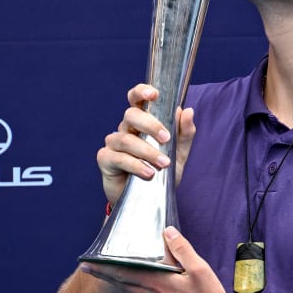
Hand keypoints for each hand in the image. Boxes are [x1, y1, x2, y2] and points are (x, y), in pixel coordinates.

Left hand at [79, 226, 227, 292]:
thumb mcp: (199, 270)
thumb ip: (182, 249)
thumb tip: (168, 232)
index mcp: (157, 283)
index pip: (123, 272)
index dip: (104, 266)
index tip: (87, 262)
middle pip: (120, 283)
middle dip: (103, 274)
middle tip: (87, 268)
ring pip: (128, 292)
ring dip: (115, 282)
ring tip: (107, 274)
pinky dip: (129, 291)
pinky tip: (133, 288)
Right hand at [97, 84, 196, 204]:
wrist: (150, 201)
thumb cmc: (162, 172)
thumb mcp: (179, 153)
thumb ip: (185, 133)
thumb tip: (187, 110)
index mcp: (142, 122)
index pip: (136, 99)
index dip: (141, 92)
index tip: (154, 94)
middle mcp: (125, 128)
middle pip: (131, 115)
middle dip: (150, 125)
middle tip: (166, 139)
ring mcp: (113, 143)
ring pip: (126, 139)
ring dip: (147, 151)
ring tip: (163, 164)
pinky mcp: (105, 159)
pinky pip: (119, 157)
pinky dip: (136, 165)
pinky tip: (148, 174)